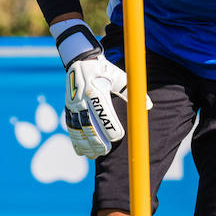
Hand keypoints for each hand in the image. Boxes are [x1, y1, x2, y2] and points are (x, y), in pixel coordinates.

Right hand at [50, 18, 125, 158]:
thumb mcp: (119, 75)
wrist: (80, 60)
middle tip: (106, 151)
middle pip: (89, 124)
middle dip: (97, 140)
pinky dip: (75, 140)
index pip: (103, 113)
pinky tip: (81, 151)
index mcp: (95, 91)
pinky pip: (70, 126)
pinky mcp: (68, 108)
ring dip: (85, 143)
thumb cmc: (103, 69)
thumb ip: (130, 91)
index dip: (110, 126)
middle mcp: (81, 99)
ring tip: (94, 155)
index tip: (118, 136)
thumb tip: (148, 106)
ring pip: (78, 128)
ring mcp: (73, 104)